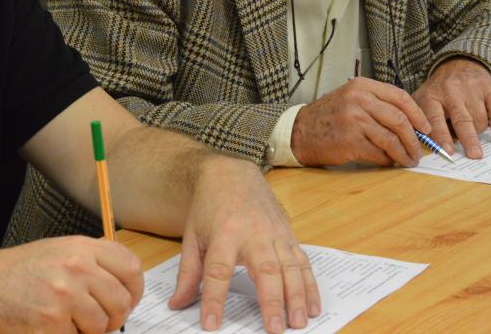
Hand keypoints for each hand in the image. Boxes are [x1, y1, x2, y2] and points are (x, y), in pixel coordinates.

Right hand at [0, 235, 143, 332]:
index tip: (130, 300)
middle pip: (120, 301)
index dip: (136, 289)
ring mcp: (65, 295)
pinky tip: (53, 325)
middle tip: (102, 320)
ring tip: (71, 321)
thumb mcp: (62, 250)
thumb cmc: (24, 269)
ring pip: (101, 324)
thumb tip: (126, 284)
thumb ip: (94, 261)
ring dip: (90, 330)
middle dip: (114, 317)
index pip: (131, 268)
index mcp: (82, 248)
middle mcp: (77, 268)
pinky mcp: (51, 322)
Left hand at [167, 157, 320, 332]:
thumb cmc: (209, 206)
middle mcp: (253, 233)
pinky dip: (310, 285)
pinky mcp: (288, 235)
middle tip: (275, 330)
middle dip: (271, 301)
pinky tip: (313, 307)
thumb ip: (188, 273)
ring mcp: (275, 233)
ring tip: (298, 323)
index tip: (212, 324)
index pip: (218, 271)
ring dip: (296, 297)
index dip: (215, 299)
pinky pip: (303, 262)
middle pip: (265, 270)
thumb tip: (178, 304)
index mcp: (224, 233)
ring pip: (290, 267)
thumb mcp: (191, 236)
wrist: (231, 172)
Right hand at [291, 78, 432, 166]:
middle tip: (419, 150)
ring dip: (404, 153)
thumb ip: (377, 104)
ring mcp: (354, 120)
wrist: (299, 132)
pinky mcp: (350, 141)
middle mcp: (358, 100)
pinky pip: (378, 153)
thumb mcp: (350, 99)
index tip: (426, 128)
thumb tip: (409, 123)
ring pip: (391, 139)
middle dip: (414, 138)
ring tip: (408, 160)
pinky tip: (388, 162)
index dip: (418, 114)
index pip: (400, 97)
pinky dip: (387, 160)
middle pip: (399, 119)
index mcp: (362, 87)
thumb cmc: (328, 117)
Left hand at [412, 57, 490, 158]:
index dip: (442, 136)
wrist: (457, 64)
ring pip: (479, 118)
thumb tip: (427, 148)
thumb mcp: (423, 101)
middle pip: (462, 119)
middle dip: (468, 139)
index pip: (435, 118)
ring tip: (473, 136)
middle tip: (474, 155)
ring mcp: (471, 89)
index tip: (448, 151)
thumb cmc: (438, 91)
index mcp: (431, 96)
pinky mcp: (489, 88)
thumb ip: (422, 122)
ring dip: (478, 132)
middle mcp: (451, 91)